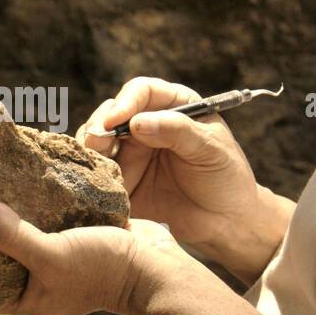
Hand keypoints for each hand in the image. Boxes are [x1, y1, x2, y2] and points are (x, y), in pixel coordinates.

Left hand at [0, 198, 192, 314]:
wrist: (155, 267)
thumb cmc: (102, 270)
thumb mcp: (50, 255)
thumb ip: (11, 237)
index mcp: (27, 298)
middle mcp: (39, 279)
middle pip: (0, 251)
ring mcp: (58, 257)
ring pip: (24, 230)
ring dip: (11, 208)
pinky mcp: (75, 235)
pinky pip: (49, 217)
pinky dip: (38, 200)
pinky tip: (25, 176)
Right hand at [76, 77, 276, 277]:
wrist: (225, 223)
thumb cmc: (226, 179)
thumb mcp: (210, 150)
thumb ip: (177, 131)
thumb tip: (137, 123)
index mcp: (173, 106)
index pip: (141, 92)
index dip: (126, 102)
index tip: (116, 120)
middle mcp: (146, 125)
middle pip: (111, 112)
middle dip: (100, 123)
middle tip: (97, 141)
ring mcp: (130, 153)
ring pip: (96, 139)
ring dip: (90, 145)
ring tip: (95, 159)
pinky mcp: (120, 181)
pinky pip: (96, 171)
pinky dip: (89, 172)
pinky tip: (94, 180)